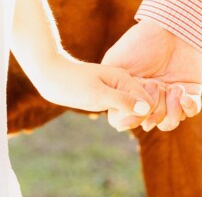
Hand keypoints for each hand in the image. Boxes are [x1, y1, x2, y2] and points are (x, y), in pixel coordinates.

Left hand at [36, 53, 160, 124]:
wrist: (52, 77)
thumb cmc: (73, 84)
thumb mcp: (98, 94)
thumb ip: (122, 100)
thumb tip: (147, 108)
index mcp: (125, 78)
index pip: (149, 100)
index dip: (142, 115)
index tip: (124, 123)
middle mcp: (125, 83)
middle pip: (145, 105)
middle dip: (138, 118)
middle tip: (119, 125)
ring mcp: (118, 90)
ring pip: (135, 109)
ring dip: (131, 119)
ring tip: (117, 124)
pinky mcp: (110, 96)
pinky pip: (125, 109)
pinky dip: (123, 117)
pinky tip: (115, 122)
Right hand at [102, 19, 201, 132]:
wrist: (168, 25)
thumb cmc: (140, 41)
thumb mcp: (117, 60)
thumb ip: (112, 85)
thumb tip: (111, 108)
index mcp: (133, 93)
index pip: (129, 119)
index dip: (131, 120)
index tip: (136, 109)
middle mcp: (151, 98)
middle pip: (150, 123)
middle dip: (152, 110)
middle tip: (154, 84)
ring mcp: (170, 97)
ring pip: (170, 122)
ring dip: (171, 109)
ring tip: (172, 88)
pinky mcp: (190, 91)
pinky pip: (191, 111)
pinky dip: (188, 107)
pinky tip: (182, 92)